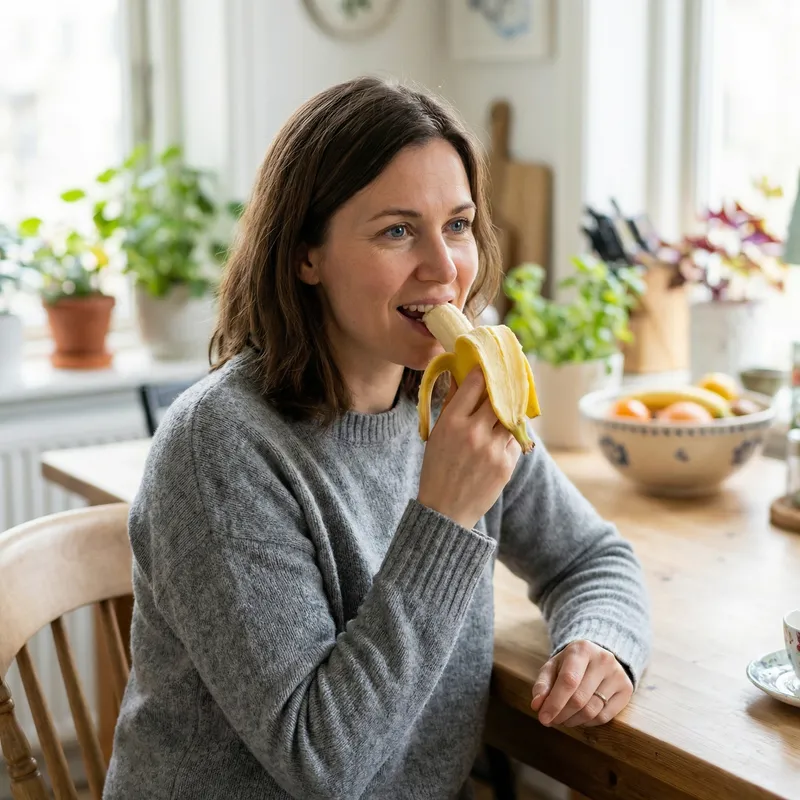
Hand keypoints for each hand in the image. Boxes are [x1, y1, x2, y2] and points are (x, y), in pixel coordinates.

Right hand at [417, 368, 520, 529]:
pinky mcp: (506, 464)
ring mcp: (493, 449)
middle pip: (498, 397)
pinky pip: (515, 439)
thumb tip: (462, 375)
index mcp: (452, 422)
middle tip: (502, 382)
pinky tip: (501, 435)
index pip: (475, 384)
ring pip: (511, 417)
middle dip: (500, 389)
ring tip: (504, 408)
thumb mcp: (437, 433)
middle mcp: (474, 433)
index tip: (487, 367)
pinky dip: (510, 434)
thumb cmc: (437, 468)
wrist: (445, 510)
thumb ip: (451, 404)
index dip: (483, 372)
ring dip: (508, 411)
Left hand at [530, 640, 632, 727]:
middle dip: (561, 714)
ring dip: (573, 720)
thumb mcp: (553, 667)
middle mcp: (603, 660)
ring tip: (562, 719)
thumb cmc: (570, 664)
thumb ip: (542, 684)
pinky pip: (604, 717)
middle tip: (550, 720)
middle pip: (579, 698)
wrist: (599, 657)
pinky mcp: (626, 689)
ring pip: (592, 710)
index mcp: (582, 649)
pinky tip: (579, 717)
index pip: (568, 680)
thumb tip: (536, 705)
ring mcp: (618, 675)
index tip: (543, 718)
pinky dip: (587, 722)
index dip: (554, 702)